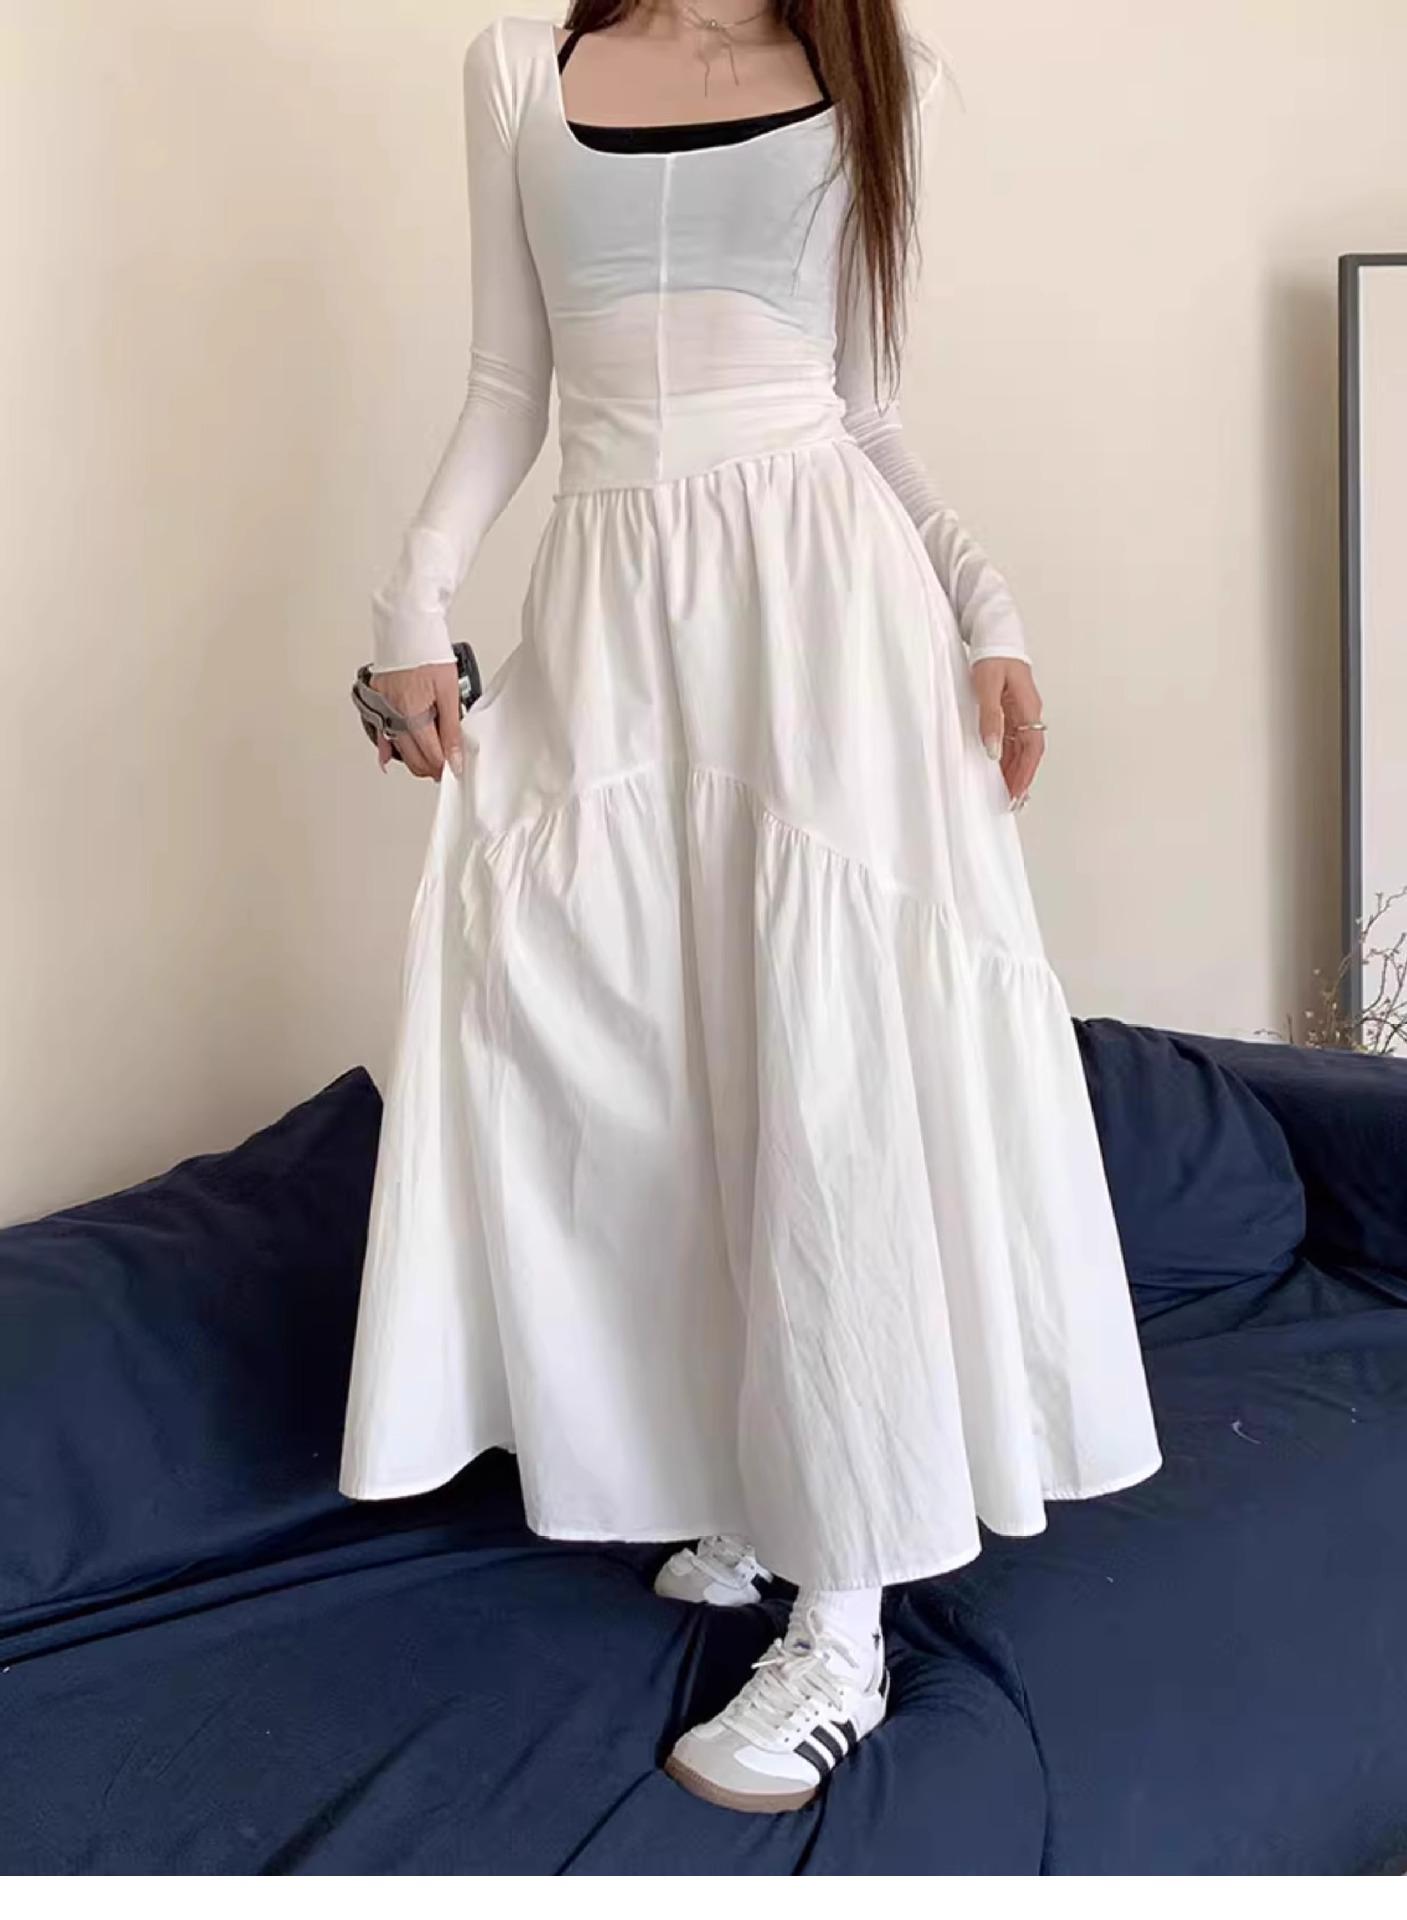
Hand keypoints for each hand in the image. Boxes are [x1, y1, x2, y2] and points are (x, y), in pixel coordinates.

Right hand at [369, 662, 463, 779]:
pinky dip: (390, 747)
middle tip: (447, 764)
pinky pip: (382, 734)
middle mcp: (393, 716)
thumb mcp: (449, 692)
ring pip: (399, 750)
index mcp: (413, 714)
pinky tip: (390, 758)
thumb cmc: (427, 654)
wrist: (407, 630)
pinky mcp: (377, 704)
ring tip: (433, 755)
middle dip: (431, 766)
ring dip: (415, 757)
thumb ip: (451, 728)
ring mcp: (382, 711)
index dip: (446, 766)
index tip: (456, 767)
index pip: (431, 755)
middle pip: (413, 758)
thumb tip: (455, 756)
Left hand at [971, 657, 1043, 808]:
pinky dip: (1005, 757)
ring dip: (1014, 770)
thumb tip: (992, 750)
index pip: (1032, 749)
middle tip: (1012, 803)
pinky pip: (1011, 739)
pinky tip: (997, 770)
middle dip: (1021, 778)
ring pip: (1020, 748)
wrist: (993, 633)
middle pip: (1028, 753)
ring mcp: (1020, 712)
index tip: (1017, 793)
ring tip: (1005, 793)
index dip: (1025, 773)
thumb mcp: (987, 686)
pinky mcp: (1009, 709)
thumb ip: (990, 718)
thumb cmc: (992, 656)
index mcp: (1028, 708)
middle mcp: (1028, 713)